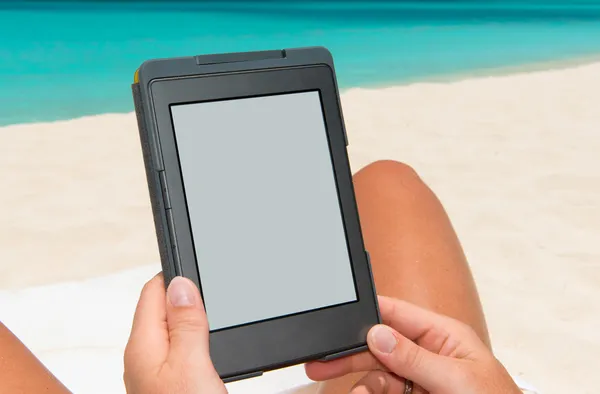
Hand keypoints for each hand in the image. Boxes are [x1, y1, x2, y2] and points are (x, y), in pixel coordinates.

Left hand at [124, 274, 226, 393]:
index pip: (153, 291)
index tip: (202, 270)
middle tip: (213, 289)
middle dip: (187, 297)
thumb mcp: (192, 365)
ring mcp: (154, 373)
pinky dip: (193, 339)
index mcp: (143, 347)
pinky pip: (178, 350)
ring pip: (172, 331)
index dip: (178, 276)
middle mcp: (143, 358)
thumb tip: (180, 284)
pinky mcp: (168, 384)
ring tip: (213, 311)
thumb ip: (186, 324)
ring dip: (191, 318)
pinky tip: (207, 341)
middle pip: (161, 310)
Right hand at [305, 296, 520, 393]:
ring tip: (353, 393)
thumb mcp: (458, 379)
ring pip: (377, 371)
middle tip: (321, 362)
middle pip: (379, 345)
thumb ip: (417, 358)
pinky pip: (382, 390)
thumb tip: (379, 335)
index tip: (339, 316)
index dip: (368, 312)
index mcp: (443, 335)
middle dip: (350, 352)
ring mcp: (419, 378)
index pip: (398, 314)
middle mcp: (428, 353)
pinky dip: (369, 393)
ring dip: (360, 380)